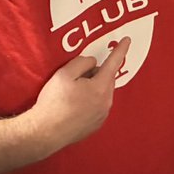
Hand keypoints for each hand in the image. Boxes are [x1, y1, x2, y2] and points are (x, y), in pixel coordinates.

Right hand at [30, 38, 130, 154]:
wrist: (45, 133)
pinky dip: (90, 101)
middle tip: (76, 75)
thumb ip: (82, 63)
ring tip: (72, 92)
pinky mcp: (95, 126)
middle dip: (97, 72)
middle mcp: (106, 103)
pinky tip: (74, 105)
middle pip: (107, 79)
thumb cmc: (53, 102)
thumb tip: (92, 63)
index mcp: (100, 88)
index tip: (127, 40)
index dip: (120, 50)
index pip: (113, 63)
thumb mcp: (64, 74)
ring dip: (93, 87)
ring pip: (102, 93)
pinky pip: (98, 106)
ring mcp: (102, 116)